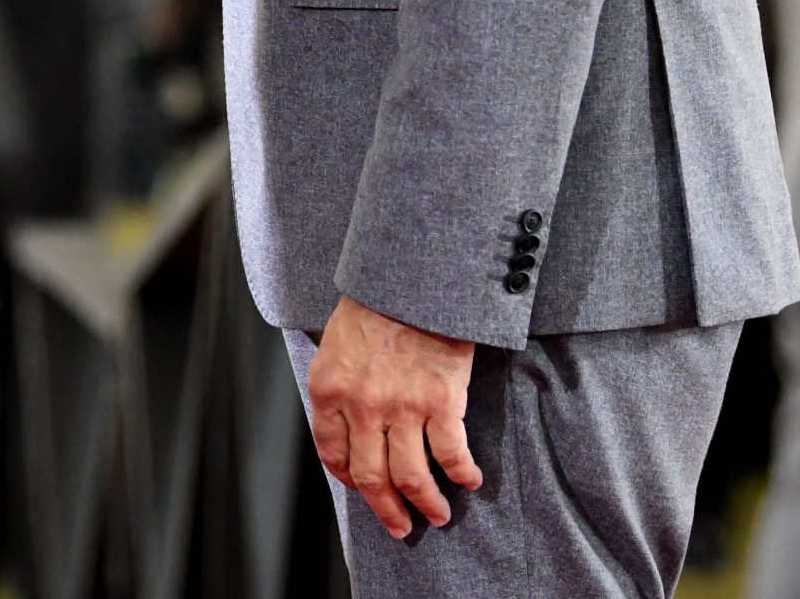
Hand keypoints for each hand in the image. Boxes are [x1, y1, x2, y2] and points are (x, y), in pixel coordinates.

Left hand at [306, 295, 481, 538]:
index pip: (332, 451)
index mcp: (330, 388)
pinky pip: (452, 454)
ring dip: (426, 503)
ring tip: (437, 515)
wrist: (411, 274)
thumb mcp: (338, 340)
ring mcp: (402, 407)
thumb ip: (341, 383)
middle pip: (372, 476)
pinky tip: (469, 480)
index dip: (348, 477)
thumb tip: (350, 422)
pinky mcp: (441, 402)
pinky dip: (462, 474)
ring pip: (411, 477)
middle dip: (386, 509)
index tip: (361, 488)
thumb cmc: (374, 301)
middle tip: (399, 525)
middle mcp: (362, 405)